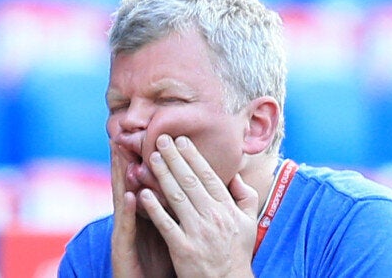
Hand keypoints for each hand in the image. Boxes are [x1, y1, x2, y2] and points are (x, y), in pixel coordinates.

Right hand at [110, 141, 174, 277]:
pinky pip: (127, 227)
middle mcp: (132, 220)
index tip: (149, 139)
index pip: (145, 182)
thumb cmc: (160, 263)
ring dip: (121, 176)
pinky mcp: (123, 248)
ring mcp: (126, 233)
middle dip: (127, 160)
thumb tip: (189, 193)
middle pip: (130, 184)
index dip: (146, 162)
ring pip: (123, 199)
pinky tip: (130, 195)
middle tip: (124, 135)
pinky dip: (128, 211)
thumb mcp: (169, 233)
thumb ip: (174, 212)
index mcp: (145, 215)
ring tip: (121, 153)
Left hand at [140, 134, 258, 277]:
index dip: (193, 156)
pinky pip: (166, 224)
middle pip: (190, 181)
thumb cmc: (237, 252)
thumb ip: (245, 196)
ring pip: (176, 197)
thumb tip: (236, 174)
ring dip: (162, 175)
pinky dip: (154, 207)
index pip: (208, 176)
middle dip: (174, 158)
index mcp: (227, 208)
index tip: (181, 140)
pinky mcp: (182, 248)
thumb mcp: (249, 222)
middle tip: (160, 140)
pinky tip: (142, 193)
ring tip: (151, 158)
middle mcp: (213, 216)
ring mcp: (197, 232)